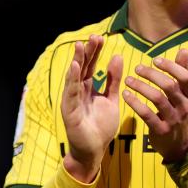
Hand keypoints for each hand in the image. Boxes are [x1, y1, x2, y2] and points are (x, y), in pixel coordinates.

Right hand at [61, 34, 122, 181]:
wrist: (94, 150)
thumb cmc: (100, 126)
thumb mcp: (111, 99)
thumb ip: (113, 80)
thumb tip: (117, 57)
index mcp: (87, 88)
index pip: (91, 66)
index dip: (95, 52)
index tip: (101, 38)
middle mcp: (78, 92)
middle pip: (82, 68)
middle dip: (86, 52)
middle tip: (93, 37)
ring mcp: (72, 101)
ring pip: (74, 78)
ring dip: (77, 62)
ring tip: (80, 47)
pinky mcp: (70, 112)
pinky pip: (71, 94)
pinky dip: (72, 81)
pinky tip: (75, 68)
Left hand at [122, 48, 187, 162]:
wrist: (180, 145)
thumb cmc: (180, 113)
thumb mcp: (186, 95)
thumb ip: (183, 73)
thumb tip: (184, 50)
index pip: (185, 77)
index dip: (170, 66)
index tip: (155, 60)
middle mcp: (185, 107)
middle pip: (169, 86)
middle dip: (151, 74)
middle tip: (137, 68)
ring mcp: (174, 120)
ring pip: (157, 98)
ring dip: (140, 87)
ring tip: (128, 80)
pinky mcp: (161, 130)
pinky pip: (146, 114)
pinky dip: (135, 103)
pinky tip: (126, 95)